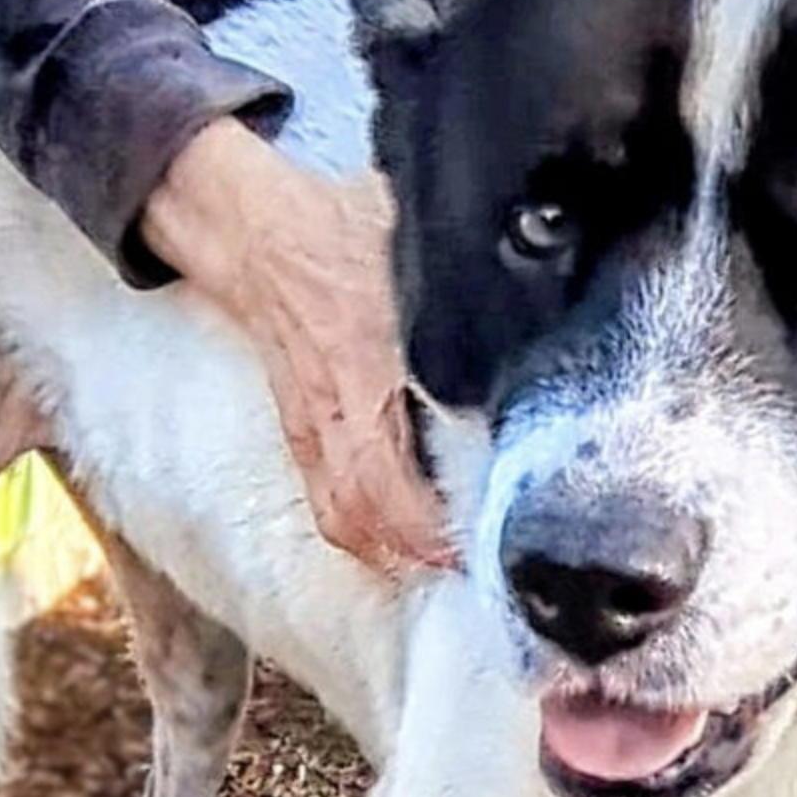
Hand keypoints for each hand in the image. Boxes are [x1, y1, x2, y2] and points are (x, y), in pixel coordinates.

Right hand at [145, 118, 455, 574]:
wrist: (255, 234)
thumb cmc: (337, 231)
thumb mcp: (411, 243)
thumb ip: (468, 281)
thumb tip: (542, 294)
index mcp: (363, 371)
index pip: (389, 478)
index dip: (431, 523)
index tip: (483, 541)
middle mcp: (334, 415)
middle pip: (368, 517)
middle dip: (423, 553)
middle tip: (482, 565)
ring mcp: (312, 431)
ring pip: (343, 520)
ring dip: (393, 553)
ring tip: (446, 564)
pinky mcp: (302, 434)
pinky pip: (327, 505)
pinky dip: (365, 536)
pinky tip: (403, 544)